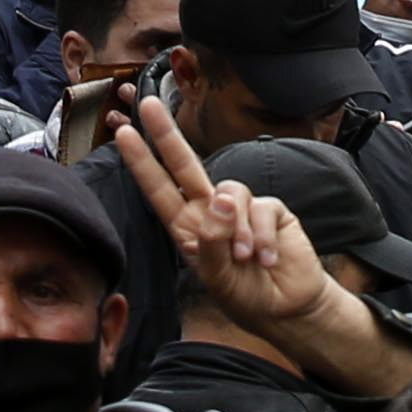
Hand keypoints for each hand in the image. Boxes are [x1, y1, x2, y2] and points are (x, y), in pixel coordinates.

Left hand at [114, 89, 339, 335]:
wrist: (287, 308)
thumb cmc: (245, 294)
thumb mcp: (218, 278)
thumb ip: (214, 239)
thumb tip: (223, 199)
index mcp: (188, 228)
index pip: (159, 190)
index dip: (142, 163)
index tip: (123, 135)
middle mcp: (211, 212)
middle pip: (185, 165)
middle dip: (166, 134)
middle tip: (147, 104)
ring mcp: (241, 208)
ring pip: (231, 192)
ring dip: (238, 230)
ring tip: (245, 259)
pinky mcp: (271, 210)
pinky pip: (262, 209)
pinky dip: (263, 237)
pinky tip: (267, 259)